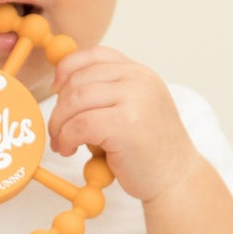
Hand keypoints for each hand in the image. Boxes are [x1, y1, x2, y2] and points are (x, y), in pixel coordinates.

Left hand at [47, 46, 201, 204]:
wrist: (177, 178)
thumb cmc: (149, 150)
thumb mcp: (132, 109)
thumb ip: (106, 93)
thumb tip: (60, 85)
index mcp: (140, 73)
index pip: (94, 55)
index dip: (67, 70)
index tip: (56, 90)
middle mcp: (139, 80)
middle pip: (78, 79)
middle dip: (59, 107)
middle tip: (56, 130)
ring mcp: (135, 99)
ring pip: (74, 101)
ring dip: (59, 124)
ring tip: (62, 142)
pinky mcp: (126, 124)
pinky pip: (79, 125)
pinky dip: (66, 138)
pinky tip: (69, 149)